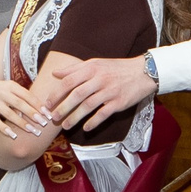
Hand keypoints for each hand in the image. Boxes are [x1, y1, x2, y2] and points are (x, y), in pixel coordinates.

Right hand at [0, 74, 50, 140]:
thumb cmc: (0, 90)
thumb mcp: (11, 87)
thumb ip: (24, 96)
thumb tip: (43, 108)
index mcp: (11, 85)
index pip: (27, 95)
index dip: (38, 105)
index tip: (47, 114)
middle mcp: (1, 93)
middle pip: (19, 104)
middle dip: (32, 114)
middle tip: (43, 123)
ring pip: (9, 114)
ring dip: (22, 123)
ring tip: (32, 131)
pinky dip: (5, 129)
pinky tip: (14, 136)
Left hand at [41, 55, 156, 130]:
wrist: (143, 72)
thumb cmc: (116, 68)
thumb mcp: (95, 63)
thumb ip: (75, 69)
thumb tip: (55, 73)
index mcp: (92, 68)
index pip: (69, 81)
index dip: (57, 93)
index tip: (47, 103)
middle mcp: (99, 79)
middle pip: (77, 95)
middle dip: (63, 107)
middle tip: (53, 117)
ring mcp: (110, 91)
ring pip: (88, 106)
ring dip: (75, 117)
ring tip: (66, 126)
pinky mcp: (119, 102)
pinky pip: (103, 114)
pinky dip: (94, 122)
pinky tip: (86, 128)